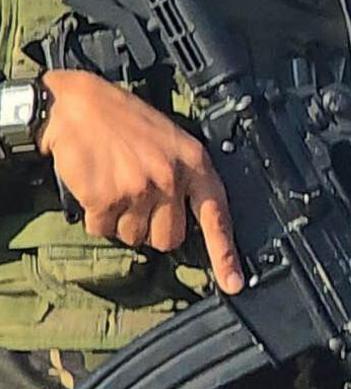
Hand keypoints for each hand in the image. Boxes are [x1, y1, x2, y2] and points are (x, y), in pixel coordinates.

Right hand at [37, 70, 242, 292]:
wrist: (78, 105)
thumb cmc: (126, 122)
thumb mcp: (172, 141)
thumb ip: (186, 178)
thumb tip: (189, 221)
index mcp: (195, 163)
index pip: (216, 216)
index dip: (225, 254)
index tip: (233, 283)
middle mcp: (171, 178)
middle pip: (168, 240)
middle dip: (153, 230)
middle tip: (139, 201)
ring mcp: (138, 190)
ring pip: (134, 238)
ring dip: (122, 222)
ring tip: (116, 186)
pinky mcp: (105, 199)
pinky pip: (102, 231)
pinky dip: (97, 218)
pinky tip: (96, 189)